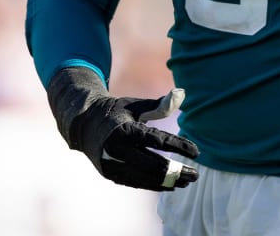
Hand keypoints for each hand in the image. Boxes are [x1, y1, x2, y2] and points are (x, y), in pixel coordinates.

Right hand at [47, 66, 198, 190]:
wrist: (83, 124)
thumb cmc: (115, 111)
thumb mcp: (135, 105)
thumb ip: (159, 105)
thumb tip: (182, 94)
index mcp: (127, 129)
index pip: (159, 141)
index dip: (179, 147)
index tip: (196, 152)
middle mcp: (119, 149)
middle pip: (153, 164)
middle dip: (177, 172)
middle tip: (195, 175)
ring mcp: (113, 164)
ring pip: (145, 178)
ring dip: (167, 182)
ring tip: (185, 182)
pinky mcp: (110, 174)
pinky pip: (135, 182)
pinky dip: (153, 185)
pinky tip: (168, 185)